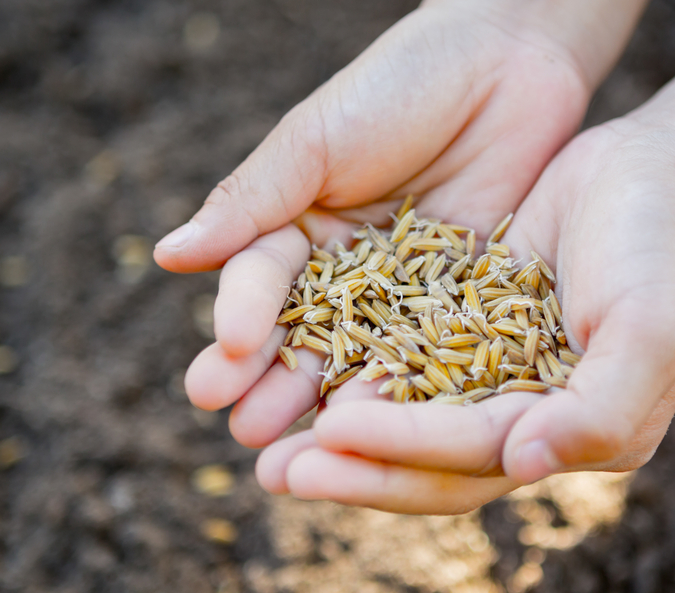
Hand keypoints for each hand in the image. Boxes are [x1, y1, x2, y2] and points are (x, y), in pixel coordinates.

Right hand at [155, 3, 645, 467]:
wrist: (507, 60)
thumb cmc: (399, 85)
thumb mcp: (317, 141)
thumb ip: (251, 202)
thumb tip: (167, 255)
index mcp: (298, 228)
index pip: (260, 284)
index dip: (241, 323)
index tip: (221, 363)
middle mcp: (345, 270)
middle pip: (302, 335)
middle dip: (269, 384)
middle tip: (241, 430)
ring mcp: (404, 292)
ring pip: (361, 357)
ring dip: (327, 405)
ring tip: (295, 451)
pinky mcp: (463, 304)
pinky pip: (432, 353)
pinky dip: (406, 391)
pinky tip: (382, 430)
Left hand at [257, 118, 674, 513]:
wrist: (650, 169)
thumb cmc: (663, 248)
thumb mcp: (653, 329)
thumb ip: (601, 409)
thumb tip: (521, 465)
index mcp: (563, 434)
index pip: (471, 458)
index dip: (403, 450)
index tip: (331, 434)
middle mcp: (515, 415)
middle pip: (422, 455)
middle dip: (350, 467)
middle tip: (270, 472)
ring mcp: (480, 371)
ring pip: (395, 410)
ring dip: (330, 427)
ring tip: (257, 432)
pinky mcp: (452, 323)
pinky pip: (387, 349)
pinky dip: (342, 359)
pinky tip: (288, 358)